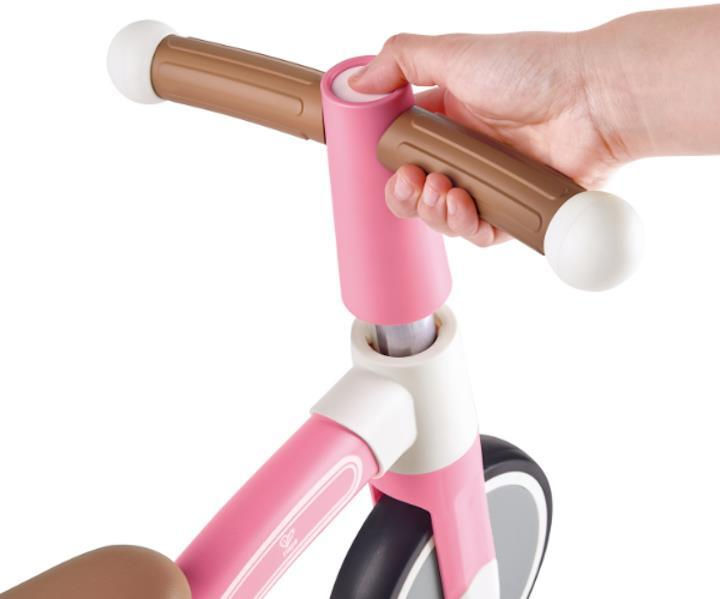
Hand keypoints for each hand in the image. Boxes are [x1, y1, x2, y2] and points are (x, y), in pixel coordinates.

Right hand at [351, 32, 625, 245]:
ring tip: (443, 190)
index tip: (387, 162)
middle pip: (418, 191)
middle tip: (413, 181)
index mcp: (449, 117)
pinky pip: (480, 233)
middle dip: (405, 195)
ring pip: (443, 217)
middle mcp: (467, 152)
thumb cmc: (532, 70)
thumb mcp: (455, 53)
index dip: (389, 162)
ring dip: (432, 211)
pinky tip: (464, 206)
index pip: (404, 150)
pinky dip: (466, 226)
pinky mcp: (513, 207)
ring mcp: (490, 182)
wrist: (593, 97)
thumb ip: (401, 60)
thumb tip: (358, 83)